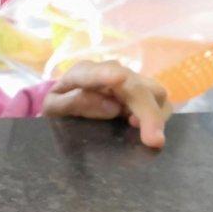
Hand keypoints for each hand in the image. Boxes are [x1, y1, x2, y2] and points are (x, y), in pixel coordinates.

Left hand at [43, 60, 172, 148]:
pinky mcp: (141, 92)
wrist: (67, 97)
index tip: (120, 79)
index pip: (94, 73)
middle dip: (147, 112)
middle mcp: (111, 71)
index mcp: (82, 73)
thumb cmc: (59, 102)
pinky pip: (159, 102)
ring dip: (156, 115)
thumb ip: (72, 103)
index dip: (108, 75)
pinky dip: (158, 116)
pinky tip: (146, 130)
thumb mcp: (52, 107)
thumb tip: (111, 107)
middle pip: (135, 87)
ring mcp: (129, 80)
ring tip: (148, 137)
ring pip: (155, 92)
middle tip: (154, 140)